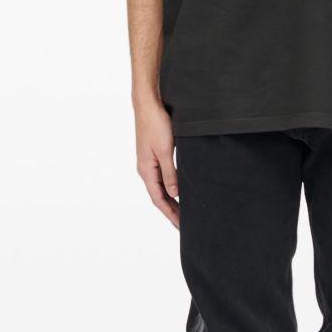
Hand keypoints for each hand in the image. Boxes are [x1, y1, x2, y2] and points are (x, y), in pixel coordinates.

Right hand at [134, 97, 178, 228]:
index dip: (170, 214)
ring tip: (183, 212)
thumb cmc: (155, 124)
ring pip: (161, 188)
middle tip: (185, 225)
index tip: (181, 226)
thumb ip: (170, 173)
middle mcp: (146, 169)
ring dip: (172, 201)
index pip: (159, 200)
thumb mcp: (165, 150)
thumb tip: (174, 194)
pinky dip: (171, 187)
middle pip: (159, 196)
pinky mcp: (154, 155)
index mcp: (146, 170)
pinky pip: (163, 177)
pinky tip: (179, 190)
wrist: (148, 104)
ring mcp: (149, 162)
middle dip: (171, 211)